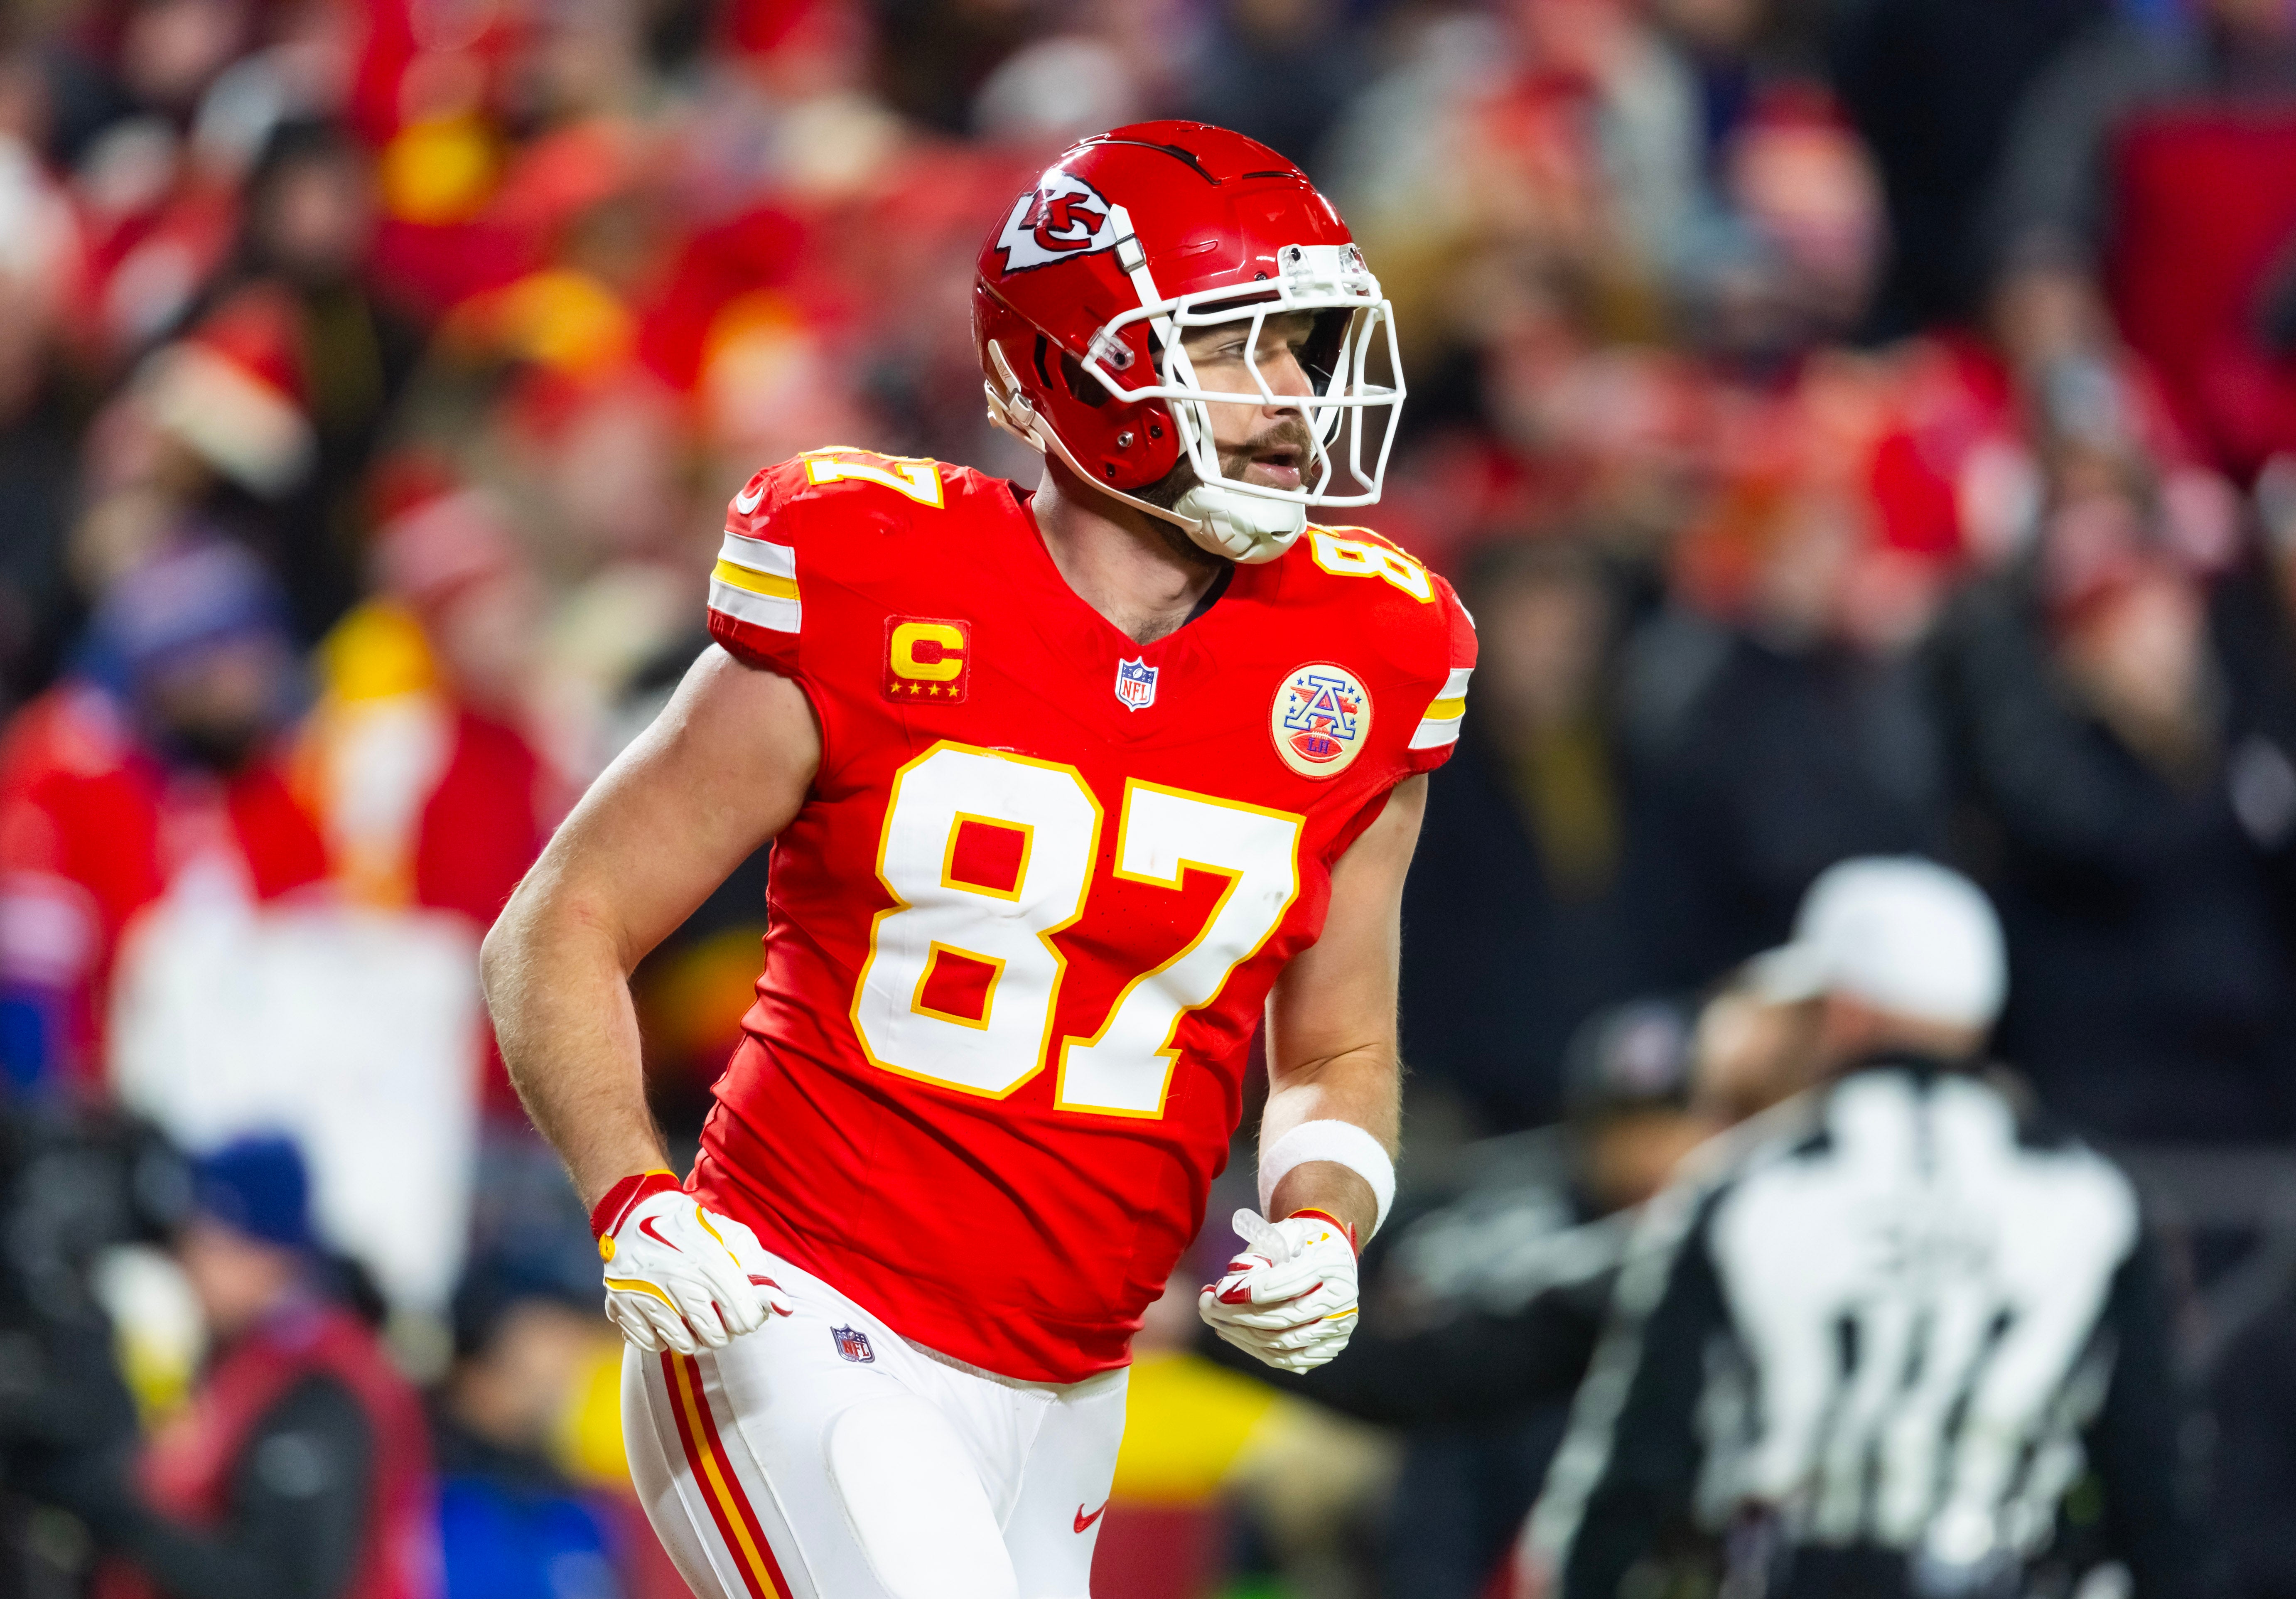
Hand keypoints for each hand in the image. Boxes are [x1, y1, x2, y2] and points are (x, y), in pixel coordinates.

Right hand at [593, 1172, 792, 1354]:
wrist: (637, 1212)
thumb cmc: (693, 1228)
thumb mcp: (735, 1237)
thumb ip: (761, 1272)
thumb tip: (784, 1309)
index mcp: (712, 1266)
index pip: (744, 1320)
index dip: (749, 1319)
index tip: (743, 1309)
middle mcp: (681, 1284)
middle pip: (715, 1337)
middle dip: (723, 1331)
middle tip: (718, 1315)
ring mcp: (649, 1297)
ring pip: (684, 1345)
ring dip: (694, 1337)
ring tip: (693, 1319)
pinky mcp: (624, 1305)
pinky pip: (650, 1344)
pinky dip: (661, 1339)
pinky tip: (666, 1319)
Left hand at [1197, 1208, 1358, 1371]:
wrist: (1330, 1254)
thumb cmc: (1298, 1241)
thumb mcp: (1278, 1234)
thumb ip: (1256, 1254)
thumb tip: (1227, 1288)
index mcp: (1330, 1265)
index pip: (1282, 1285)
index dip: (1245, 1291)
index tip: (1215, 1290)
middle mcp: (1341, 1300)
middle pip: (1282, 1318)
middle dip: (1236, 1315)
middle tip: (1205, 1305)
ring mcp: (1338, 1327)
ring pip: (1282, 1344)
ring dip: (1241, 1335)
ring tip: (1213, 1319)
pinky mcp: (1330, 1346)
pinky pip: (1289, 1360)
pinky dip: (1256, 1350)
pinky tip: (1231, 1333)